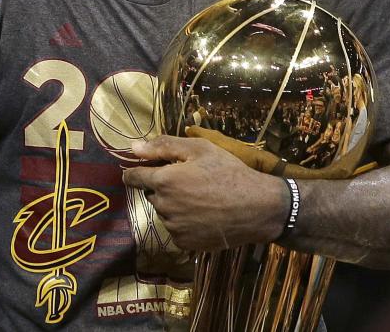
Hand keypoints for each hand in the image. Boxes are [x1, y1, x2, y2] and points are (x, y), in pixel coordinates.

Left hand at [122, 135, 286, 250]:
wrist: (256, 207)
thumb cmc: (228, 172)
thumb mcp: (199, 149)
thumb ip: (163, 146)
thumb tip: (133, 148)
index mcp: (164, 181)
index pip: (133, 177)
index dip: (137, 171)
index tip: (145, 169)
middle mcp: (164, 206)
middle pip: (151, 194)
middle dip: (163, 186)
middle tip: (188, 180)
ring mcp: (174, 227)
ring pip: (164, 211)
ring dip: (173, 204)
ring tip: (200, 198)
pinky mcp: (184, 243)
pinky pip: (175, 228)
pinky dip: (183, 221)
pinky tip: (203, 214)